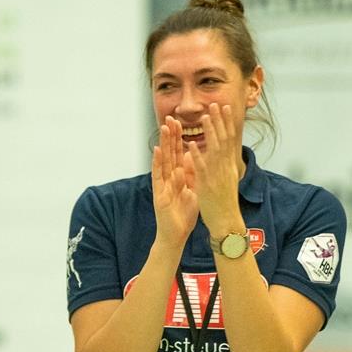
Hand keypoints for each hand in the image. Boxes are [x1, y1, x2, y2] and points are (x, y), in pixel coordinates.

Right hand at [151, 117, 198, 247]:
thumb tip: (193, 159)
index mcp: (177, 177)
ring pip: (163, 160)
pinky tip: (158, 151)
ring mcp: (162, 184)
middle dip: (170, 135)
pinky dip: (157, 163)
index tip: (180, 122)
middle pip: (169, 153)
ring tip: (164, 127)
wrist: (176, 235)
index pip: (177, 154)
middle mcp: (168, 178)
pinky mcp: (159, 193)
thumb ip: (191, 175)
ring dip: (163, 143)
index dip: (178, 138)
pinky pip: (158, 176)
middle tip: (170, 117)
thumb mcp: (192, 191)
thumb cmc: (184, 215)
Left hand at [186, 102, 243, 233]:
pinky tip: (191, 145)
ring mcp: (217, 175)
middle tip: (216, 104)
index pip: (230, 139)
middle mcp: (225, 168)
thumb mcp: (228, 180)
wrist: (227, 221)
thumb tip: (226, 154)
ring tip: (204, 117)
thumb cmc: (225, 203)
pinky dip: (197, 156)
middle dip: (219, 121)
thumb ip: (225, 166)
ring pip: (214, 150)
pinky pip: (201, 168)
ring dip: (209, 133)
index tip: (225, 108)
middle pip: (224, 140)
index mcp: (229, 166)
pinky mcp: (207, 185)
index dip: (227, 123)